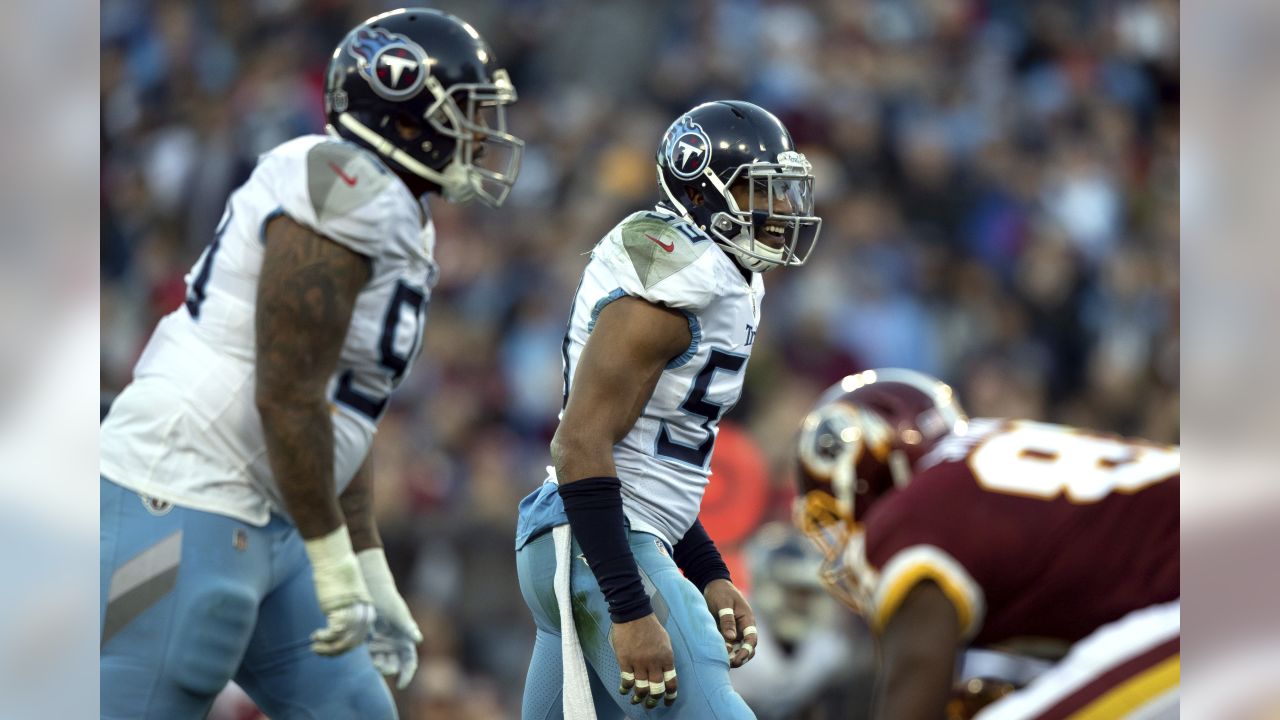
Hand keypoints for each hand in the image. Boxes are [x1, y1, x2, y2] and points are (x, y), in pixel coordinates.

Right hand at [304, 526, 376, 655]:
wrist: (336, 561)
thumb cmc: (338, 577)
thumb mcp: (348, 598)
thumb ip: (348, 612)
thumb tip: (339, 627)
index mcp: (368, 613)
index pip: (360, 639)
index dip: (345, 646)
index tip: (331, 647)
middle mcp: (363, 616)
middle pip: (352, 643)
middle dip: (335, 651)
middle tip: (320, 650)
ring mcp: (353, 614)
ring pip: (343, 642)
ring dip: (327, 648)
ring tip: (315, 646)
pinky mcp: (341, 611)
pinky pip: (334, 634)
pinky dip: (323, 639)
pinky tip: (315, 636)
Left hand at [359, 549, 422, 688]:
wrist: (373, 591)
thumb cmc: (389, 601)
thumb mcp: (399, 613)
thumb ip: (408, 627)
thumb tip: (418, 639)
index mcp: (407, 639)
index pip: (410, 662)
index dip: (407, 674)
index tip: (401, 684)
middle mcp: (396, 644)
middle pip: (395, 664)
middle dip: (390, 669)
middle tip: (381, 667)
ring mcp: (383, 643)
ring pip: (383, 661)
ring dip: (380, 665)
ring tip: (374, 663)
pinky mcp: (371, 641)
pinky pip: (371, 654)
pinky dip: (371, 658)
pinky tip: (369, 657)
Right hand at [611, 613, 677, 709]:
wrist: (633, 615)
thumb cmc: (651, 626)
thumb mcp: (665, 641)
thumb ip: (665, 658)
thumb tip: (664, 673)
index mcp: (667, 658)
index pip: (671, 682)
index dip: (670, 696)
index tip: (667, 702)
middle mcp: (654, 663)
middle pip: (656, 689)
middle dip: (653, 701)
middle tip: (650, 705)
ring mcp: (639, 663)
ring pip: (641, 688)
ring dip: (639, 697)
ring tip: (636, 700)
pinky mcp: (625, 661)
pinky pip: (626, 680)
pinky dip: (625, 688)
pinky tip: (624, 690)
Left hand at [703, 578, 757, 667]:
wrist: (714, 585)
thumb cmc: (720, 592)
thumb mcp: (723, 604)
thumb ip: (727, 620)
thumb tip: (731, 638)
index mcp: (747, 620)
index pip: (751, 639)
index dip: (746, 651)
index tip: (737, 659)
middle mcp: (743, 628)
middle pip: (747, 648)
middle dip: (740, 658)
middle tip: (728, 664)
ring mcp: (736, 631)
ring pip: (737, 649)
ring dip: (731, 656)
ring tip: (720, 662)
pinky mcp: (726, 633)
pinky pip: (728, 645)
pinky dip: (724, 652)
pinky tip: (715, 655)